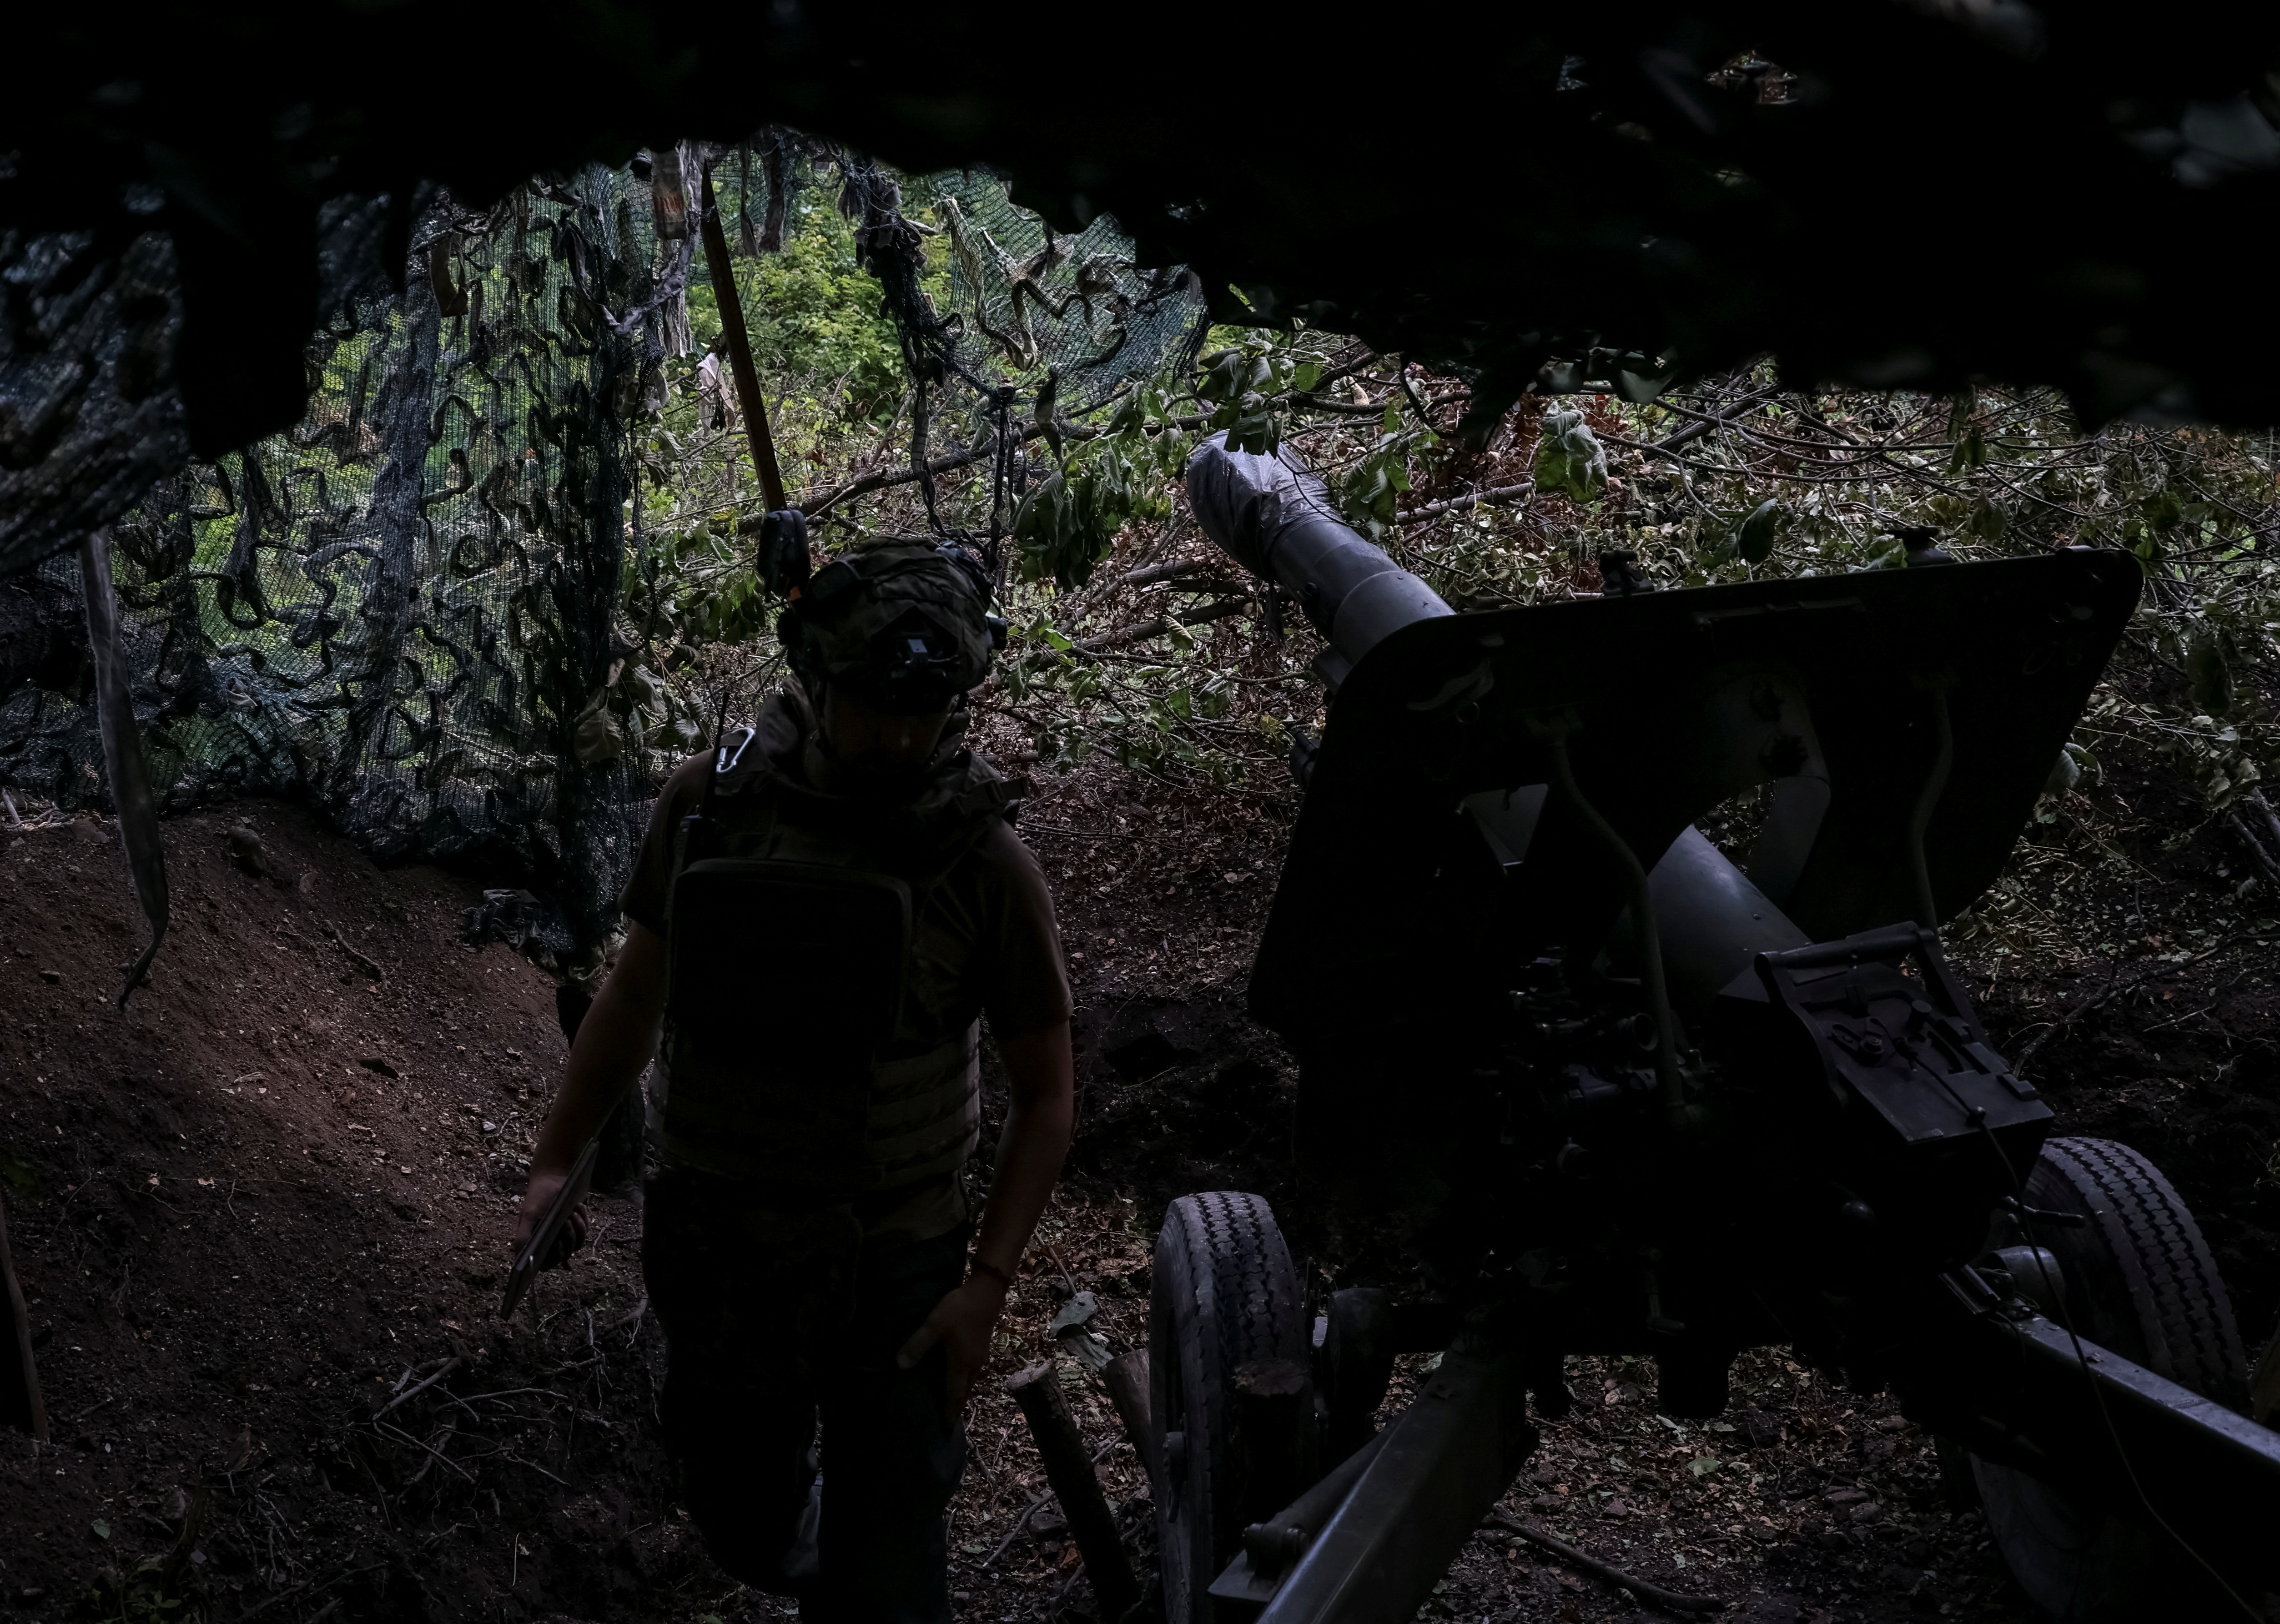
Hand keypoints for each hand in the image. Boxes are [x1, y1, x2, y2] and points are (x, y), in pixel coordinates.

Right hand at [510, 1166, 589, 1267]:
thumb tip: (519, 1257)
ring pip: (577, 1244)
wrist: (554, 1177)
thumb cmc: (538, 1196)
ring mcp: (566, 1235)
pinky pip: (585, 1231)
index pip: (546, 1264)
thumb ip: (523, 1235)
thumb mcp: (529, 1214)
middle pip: (565, 1254)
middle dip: (567, 1238)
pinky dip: (583, 1218)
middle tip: (565, 1220)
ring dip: (577, 1227)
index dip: (552, 1258)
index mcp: (536, 1244)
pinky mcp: (578, 1226)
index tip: (556, 1242)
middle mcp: (551, 1243)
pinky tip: (577, 1206)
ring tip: (572, 1211)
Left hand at [896, 1274, 1009, 1411]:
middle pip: (965, 1392)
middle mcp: (973, 1364)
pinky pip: (972, 1372)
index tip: (946, 1427)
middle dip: (957, 1406)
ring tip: (952, 1401)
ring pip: (970, 1381)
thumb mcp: (934, 1326)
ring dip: (961, 1393)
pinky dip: (965, 1380)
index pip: (955, 1395)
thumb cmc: (959, 1310)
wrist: (986, 1292)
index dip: (950, 1411)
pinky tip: (958, 1375)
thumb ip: (917, 1345)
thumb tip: (900, 1366)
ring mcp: (980, 1355)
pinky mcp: (982, 1346)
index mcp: (962, 1364)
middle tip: (948, 1419)